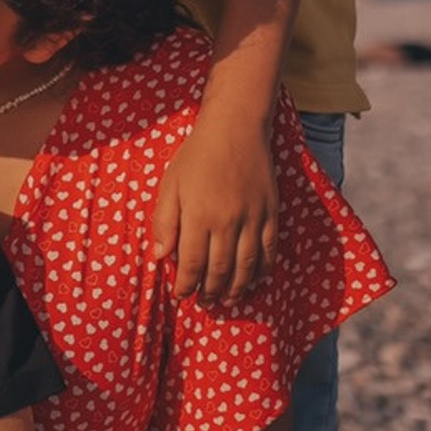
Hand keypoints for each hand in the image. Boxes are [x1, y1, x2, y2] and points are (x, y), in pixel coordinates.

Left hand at [148, 105, 277, 302]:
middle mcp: (227, 221)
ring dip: (235, 289)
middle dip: (209, 292)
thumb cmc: (197, 155)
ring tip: (227, 300)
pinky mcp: (271, 213)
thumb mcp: (170, 185)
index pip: (190, 263)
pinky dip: (262, 270)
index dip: (185, 285)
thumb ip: (164, 222)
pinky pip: (269, 250)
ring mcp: (253, 218)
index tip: (180, 296)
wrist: (236, 128)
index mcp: (198, 216)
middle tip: (203, 303)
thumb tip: (160, 256)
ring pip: (245, 266)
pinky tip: (254, 282)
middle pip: (219, 270)